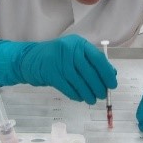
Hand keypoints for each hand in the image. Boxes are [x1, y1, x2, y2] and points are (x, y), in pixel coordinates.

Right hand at [0, 34, 116, 103]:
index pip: (98, 59)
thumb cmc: (57, 56)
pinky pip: (68, 88)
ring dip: (88, 93)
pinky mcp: (51, 73)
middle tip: (102, 95)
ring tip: (92, 99)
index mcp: (78, 43)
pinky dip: (76, 95)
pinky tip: (80, 98)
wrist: (30, 59)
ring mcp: (59, 61)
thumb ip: (92, 61)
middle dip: (98, 87)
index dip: (107, 74)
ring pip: (79, 82)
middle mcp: (69, 50)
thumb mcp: (74, 53)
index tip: (112, 85)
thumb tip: (111, 75)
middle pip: (89, 72)